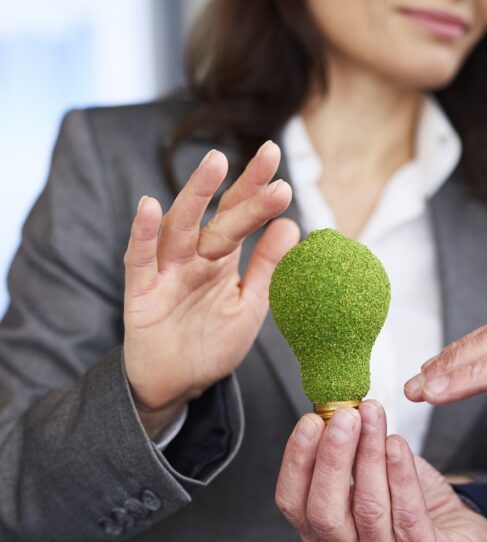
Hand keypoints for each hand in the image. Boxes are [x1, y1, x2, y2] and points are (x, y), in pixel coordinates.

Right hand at [123, 142, 299, 437]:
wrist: (178, 386)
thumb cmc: (212, 342)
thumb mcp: (251, 304)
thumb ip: (268, 266)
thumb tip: (292, 224)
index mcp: (220, 257)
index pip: (240, 214)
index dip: (257, 188)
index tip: (278, 160)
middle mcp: (194, 257)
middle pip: (218, 215)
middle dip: (242, 186)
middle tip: (268, 156)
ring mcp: (166, 271)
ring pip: (181, 227)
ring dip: (196, 195)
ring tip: (216, 163)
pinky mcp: (140, 293)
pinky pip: (139, 259)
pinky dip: (143, 234)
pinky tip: (150, 207)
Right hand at [275, 401, 486, 541]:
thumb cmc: (414, 508)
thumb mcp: (375, 479)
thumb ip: (353, 455)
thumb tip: (342, 411)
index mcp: (323, 539)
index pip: (293, 503)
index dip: (297, 461)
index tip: (310, 420)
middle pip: (324, 510)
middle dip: (332, 457)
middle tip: (344, 416)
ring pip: (368, 508)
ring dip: (369, 455)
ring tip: (374, 417)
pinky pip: (407, 514)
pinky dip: (401, 475)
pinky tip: (397, 445)